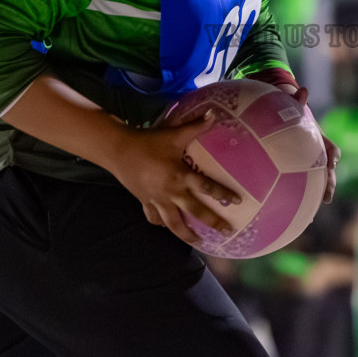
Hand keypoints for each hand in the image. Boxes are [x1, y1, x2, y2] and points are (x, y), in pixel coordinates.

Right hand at [111, 104, 243, 246]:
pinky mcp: (145, 202)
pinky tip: (167, 227)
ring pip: (174, 223)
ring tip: (198, 242)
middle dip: (212, 222)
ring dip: (186, 234)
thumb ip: (195, 127)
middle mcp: (171, 192)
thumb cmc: (149, 142)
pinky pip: (154, 218)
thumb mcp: (173, 134)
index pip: (206, 187)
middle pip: (195, 211)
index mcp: (180, 175)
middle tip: (227, 231)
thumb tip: (213, 114)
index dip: (223, 194)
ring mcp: (157, 200)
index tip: (238, 202)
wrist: (119, 150)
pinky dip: (161, 224)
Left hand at [290, 86, 339, 202]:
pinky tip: (299, 217)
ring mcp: (312, 168)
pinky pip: (306, 190)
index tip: (332, 161)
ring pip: (320, 184)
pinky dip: (304, 203)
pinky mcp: (303, 176)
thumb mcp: (292, 107)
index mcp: (320, 142)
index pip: (332, 150)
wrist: (287, 124)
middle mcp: (320, 157)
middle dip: (329, 183)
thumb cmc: (291, 115)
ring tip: (313, 212)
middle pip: (328, 172)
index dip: (332, 155)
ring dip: (319, 196)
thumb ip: (297, 101)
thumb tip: (302, 89)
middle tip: (327, 195)